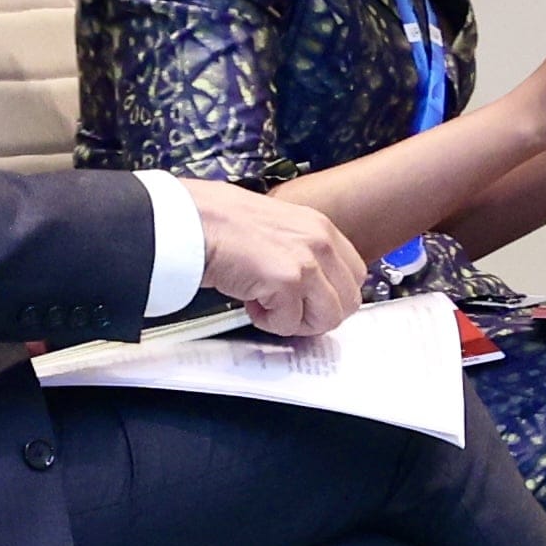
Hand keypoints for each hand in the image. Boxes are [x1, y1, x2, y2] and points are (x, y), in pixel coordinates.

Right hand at [188, 182, 362, 338]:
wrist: (192, 222)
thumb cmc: (220, 223)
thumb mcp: (277, 227)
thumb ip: (300, 250)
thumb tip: (311, 284)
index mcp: (321, 228)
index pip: (354, 274)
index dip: (330, 295)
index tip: (305, 299)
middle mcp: (321, 243)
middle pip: (348, 300)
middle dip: (317, 314)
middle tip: (286, 308)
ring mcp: (307, 263)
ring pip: (328, 318)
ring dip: (296, 321)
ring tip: (266, 305)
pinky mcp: (286, 283)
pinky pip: (290, 323)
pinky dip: (268, 321)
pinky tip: (249, 301)